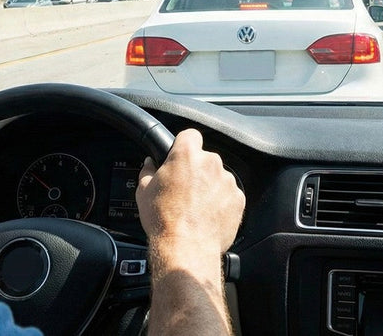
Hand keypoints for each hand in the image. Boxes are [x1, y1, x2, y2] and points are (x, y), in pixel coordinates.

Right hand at [136, 129, 243, 334]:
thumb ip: (148, 171)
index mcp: (187, 155)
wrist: (186, 248)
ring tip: (196, 207)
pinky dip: (221, 202)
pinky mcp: (238, 199)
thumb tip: (149, 164)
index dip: (184, 145)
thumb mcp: (144, 192)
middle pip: (205, 158)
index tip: (180, 156)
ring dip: (210, 187)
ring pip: (218, 177)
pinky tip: (208, 216)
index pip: (190, 135)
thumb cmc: (163, 219)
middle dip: (197, 170)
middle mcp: (211, 163)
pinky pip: (229, 195)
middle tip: (184, 189)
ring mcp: (227, 181)